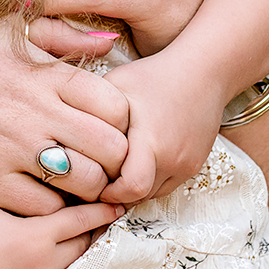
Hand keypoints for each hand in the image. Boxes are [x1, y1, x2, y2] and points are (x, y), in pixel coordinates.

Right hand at [0, 11, 132, 222]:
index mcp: (36, 71)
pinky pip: (42, 207)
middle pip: (110, 149)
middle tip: (101, 160)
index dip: (121, 120)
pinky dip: (51, 205)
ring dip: (88, 186)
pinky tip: (40, 193)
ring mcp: (8, 150)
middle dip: (115, 159)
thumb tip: (105, 39)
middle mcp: (29, 111)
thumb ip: (53, 35)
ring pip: (84, 184)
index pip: (114, 103)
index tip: (106, 124)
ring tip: (76, 180)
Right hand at [0, 198, 118, 268]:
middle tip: (97, 218)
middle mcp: (44, 264)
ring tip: (73, 240)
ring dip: (73, 254)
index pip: (82, 219)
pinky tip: (43, 264)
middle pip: (83, 246)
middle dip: (90, 231)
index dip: (102, 210)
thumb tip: (42, 182)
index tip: (117, 203)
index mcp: (37, 235)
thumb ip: (19, 193)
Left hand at [97, 53, 227, 203]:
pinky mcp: (194, 165)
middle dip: (116, 193)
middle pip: (139, 196)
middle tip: (97, 178)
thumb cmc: (154, 75)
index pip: (129, 188)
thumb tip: (64, 134)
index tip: (90, 179)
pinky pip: (167, 186)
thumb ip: (91, 112)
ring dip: (133, 188)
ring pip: (153, 194)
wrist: (204, 72)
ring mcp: (187, 165)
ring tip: (115, 169)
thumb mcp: (116, 85)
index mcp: (152, 140)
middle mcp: (173, 158)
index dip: (107, 191)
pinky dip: (150, 181)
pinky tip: (135, 162)